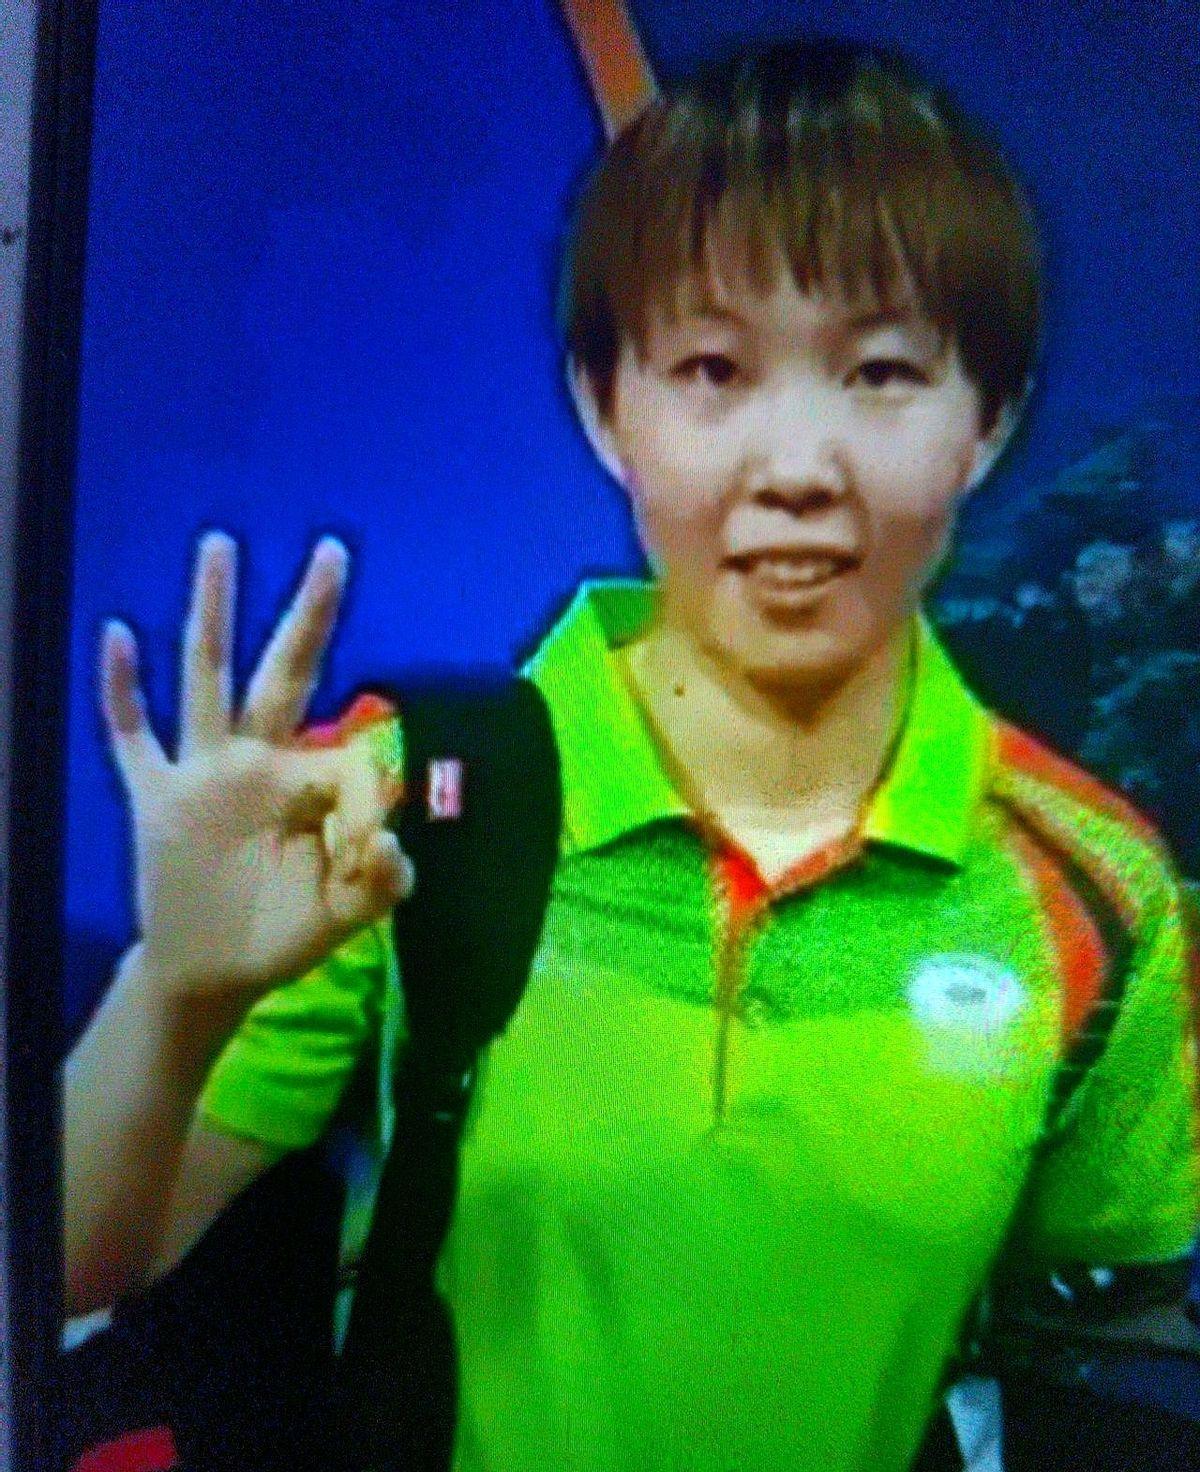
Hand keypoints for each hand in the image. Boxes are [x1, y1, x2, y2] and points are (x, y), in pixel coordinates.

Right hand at [100, 531, 412, 1000]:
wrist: (210, 972)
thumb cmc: (284, 931)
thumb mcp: (343, 914)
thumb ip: (379, 884)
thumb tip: (390, 839)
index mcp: (310, 783)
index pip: (347, 757)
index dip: (366, 802)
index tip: (369, 854)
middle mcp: (258, 761)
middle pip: (285, 672)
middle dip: (311, 614)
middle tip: (334, 550)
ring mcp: (203, 772)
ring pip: (208, 676)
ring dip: (213, 613)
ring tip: (221, 544)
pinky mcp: (155, 796)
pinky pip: (134, 736)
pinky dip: (122, 690)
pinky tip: (118, 634)